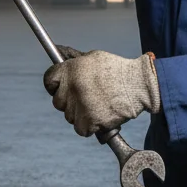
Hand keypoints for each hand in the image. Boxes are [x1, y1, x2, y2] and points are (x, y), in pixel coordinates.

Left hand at [43, 50, 160, 136]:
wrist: (137, 85)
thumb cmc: (118, 70)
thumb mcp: (93, 58)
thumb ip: (75, 63)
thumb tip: (62, 61)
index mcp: (70, 70)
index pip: (49, 80)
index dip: (54, 85)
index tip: (60, 89)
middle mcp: (71, 88)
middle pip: (58, 102)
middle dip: (70, 101)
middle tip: (85, 99)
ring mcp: (78, 106)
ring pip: (70, 116)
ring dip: (80, 114)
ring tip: (98, 106)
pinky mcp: (88, 121)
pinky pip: (81, 129)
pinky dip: (89, 127)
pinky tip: (100, 116)